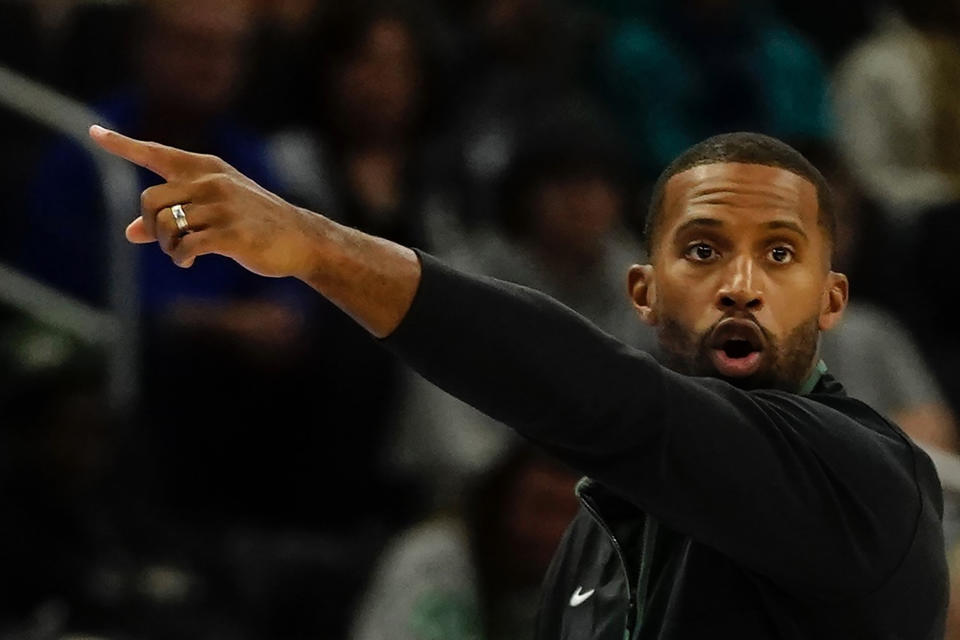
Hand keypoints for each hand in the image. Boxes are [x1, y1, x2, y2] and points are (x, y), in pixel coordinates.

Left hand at [89, 125, 318, 277]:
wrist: (302, 238)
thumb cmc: (256, 224)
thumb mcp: (216, 212)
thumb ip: (175, 215)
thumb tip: (130, 233)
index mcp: (207, 169)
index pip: (157, 153)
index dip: (122, 144)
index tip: (94, 133)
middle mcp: (212, 182)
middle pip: (149, 199)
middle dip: (151, 225)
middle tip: (167, 241)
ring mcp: (222, 206)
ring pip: (165, 224)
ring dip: (167, 246)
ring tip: (181, 254)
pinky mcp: (231, 233)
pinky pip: (186, 245)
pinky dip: (180, 257)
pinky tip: (189, 262)